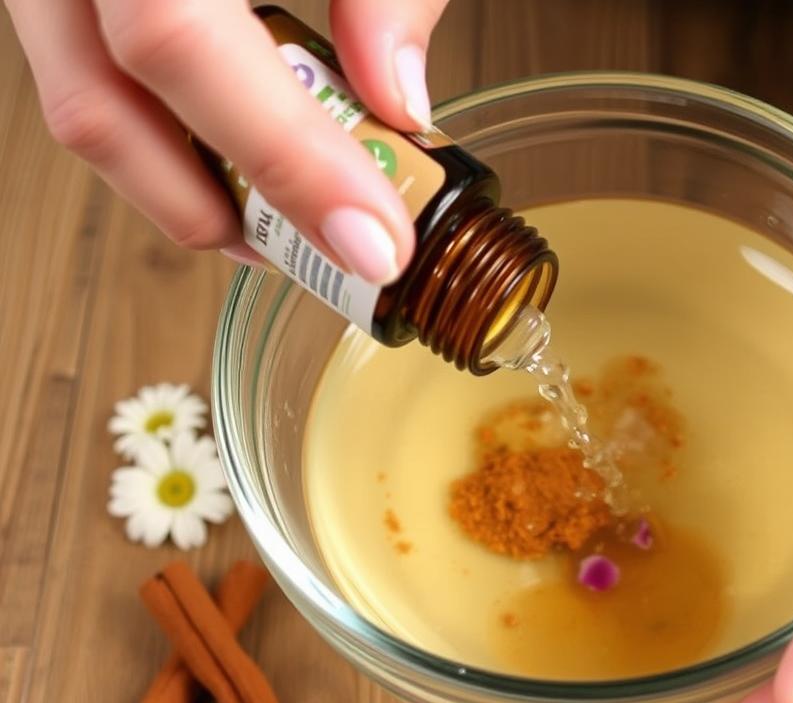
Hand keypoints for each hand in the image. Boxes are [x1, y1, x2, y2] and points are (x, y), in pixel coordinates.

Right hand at [5, 0, 448, 281]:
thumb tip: (401, 100)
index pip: (179, 45)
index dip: (282, 158)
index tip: (373, 241)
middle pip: (102, 109)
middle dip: (218, 208)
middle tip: (320, 259)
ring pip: (83, 108)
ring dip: (184, 187)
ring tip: (279, 222)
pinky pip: (84, 77)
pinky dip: (162, 137)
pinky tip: (230, 154)